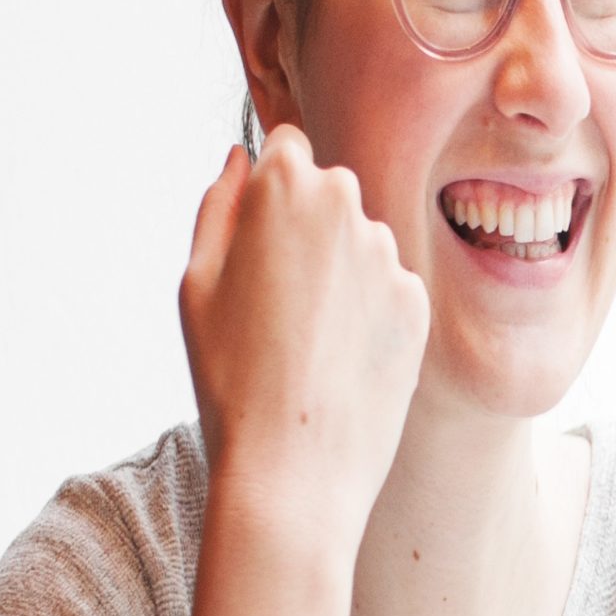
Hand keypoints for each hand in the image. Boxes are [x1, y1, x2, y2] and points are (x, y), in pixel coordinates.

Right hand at [178, 128, 429, 562]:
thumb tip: (244, 158)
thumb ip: (220, 205)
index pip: (288, 148)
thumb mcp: (196, 283)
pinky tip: (339, 362)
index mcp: (286, 186)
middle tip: (275, 301)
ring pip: (361, 245)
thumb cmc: (229, 376)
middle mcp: (349, 206)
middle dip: (306, 228)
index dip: (270, 189)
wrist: (294, 466)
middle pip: (329, 194)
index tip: (259, 236)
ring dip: (340, 273)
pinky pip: (388, 291)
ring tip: (305, 342)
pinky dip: (368, 315)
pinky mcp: (418, 303)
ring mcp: (390, 256)